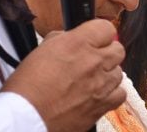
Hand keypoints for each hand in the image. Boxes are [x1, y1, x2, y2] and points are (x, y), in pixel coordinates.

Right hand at [1, 19, 125, 131]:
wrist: (26, 118)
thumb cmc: (27, 87)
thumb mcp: (41, 50)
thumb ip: (62, 40)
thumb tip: (70, 38)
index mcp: (78, 44)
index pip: (106, 28)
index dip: (100, 33)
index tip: (95, 39)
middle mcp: (93, 61)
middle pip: (118, 50)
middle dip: (107, 53)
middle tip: (94, 59)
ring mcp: (100, 84)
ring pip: (119, 72)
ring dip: (108, 74)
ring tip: (92, 79)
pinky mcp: (102, 105)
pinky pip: (120, 94)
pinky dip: (112, 94)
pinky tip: (99, 94)